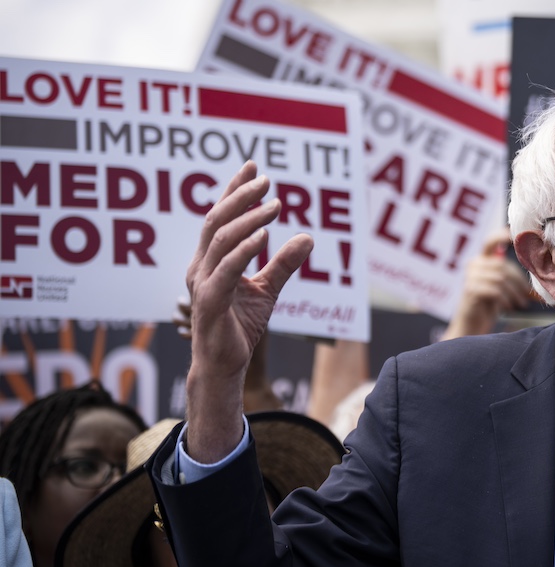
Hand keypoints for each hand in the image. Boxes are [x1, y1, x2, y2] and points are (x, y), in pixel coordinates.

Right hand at [184, 161, 311, 460]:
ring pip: (220, 240)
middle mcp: (200, 266)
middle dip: (240, 195)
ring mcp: (201, 283)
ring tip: (275, 204)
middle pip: (216, 220)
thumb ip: (284, 264)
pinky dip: (244, 250)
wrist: (224, 365)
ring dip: (248, 218)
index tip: (254, 166)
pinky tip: (264, 236)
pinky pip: (225, 270)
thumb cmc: (240, 327)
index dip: (235, 190)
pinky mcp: (208, 302)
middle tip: (266, 178)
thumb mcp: (268, 290)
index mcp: (210, 260)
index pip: (220, 217)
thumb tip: (308, 236)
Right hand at [443, 227, 530, 339]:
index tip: (513, 235)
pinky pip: (495, 290)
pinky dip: (505, 299)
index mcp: (481, 260)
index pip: (490, 242)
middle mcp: (473, 265)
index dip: (501, 236)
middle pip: (503, 265)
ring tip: (520, 303)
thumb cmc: (489, 305)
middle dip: (519, 281)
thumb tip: (536, 269)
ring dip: (514, 293)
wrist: (471, 326)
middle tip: (526, 295)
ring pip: (501, 278)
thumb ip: (509, 275)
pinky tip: (508, 307)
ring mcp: (470, 277)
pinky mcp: (470, 291)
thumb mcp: (500, 287)